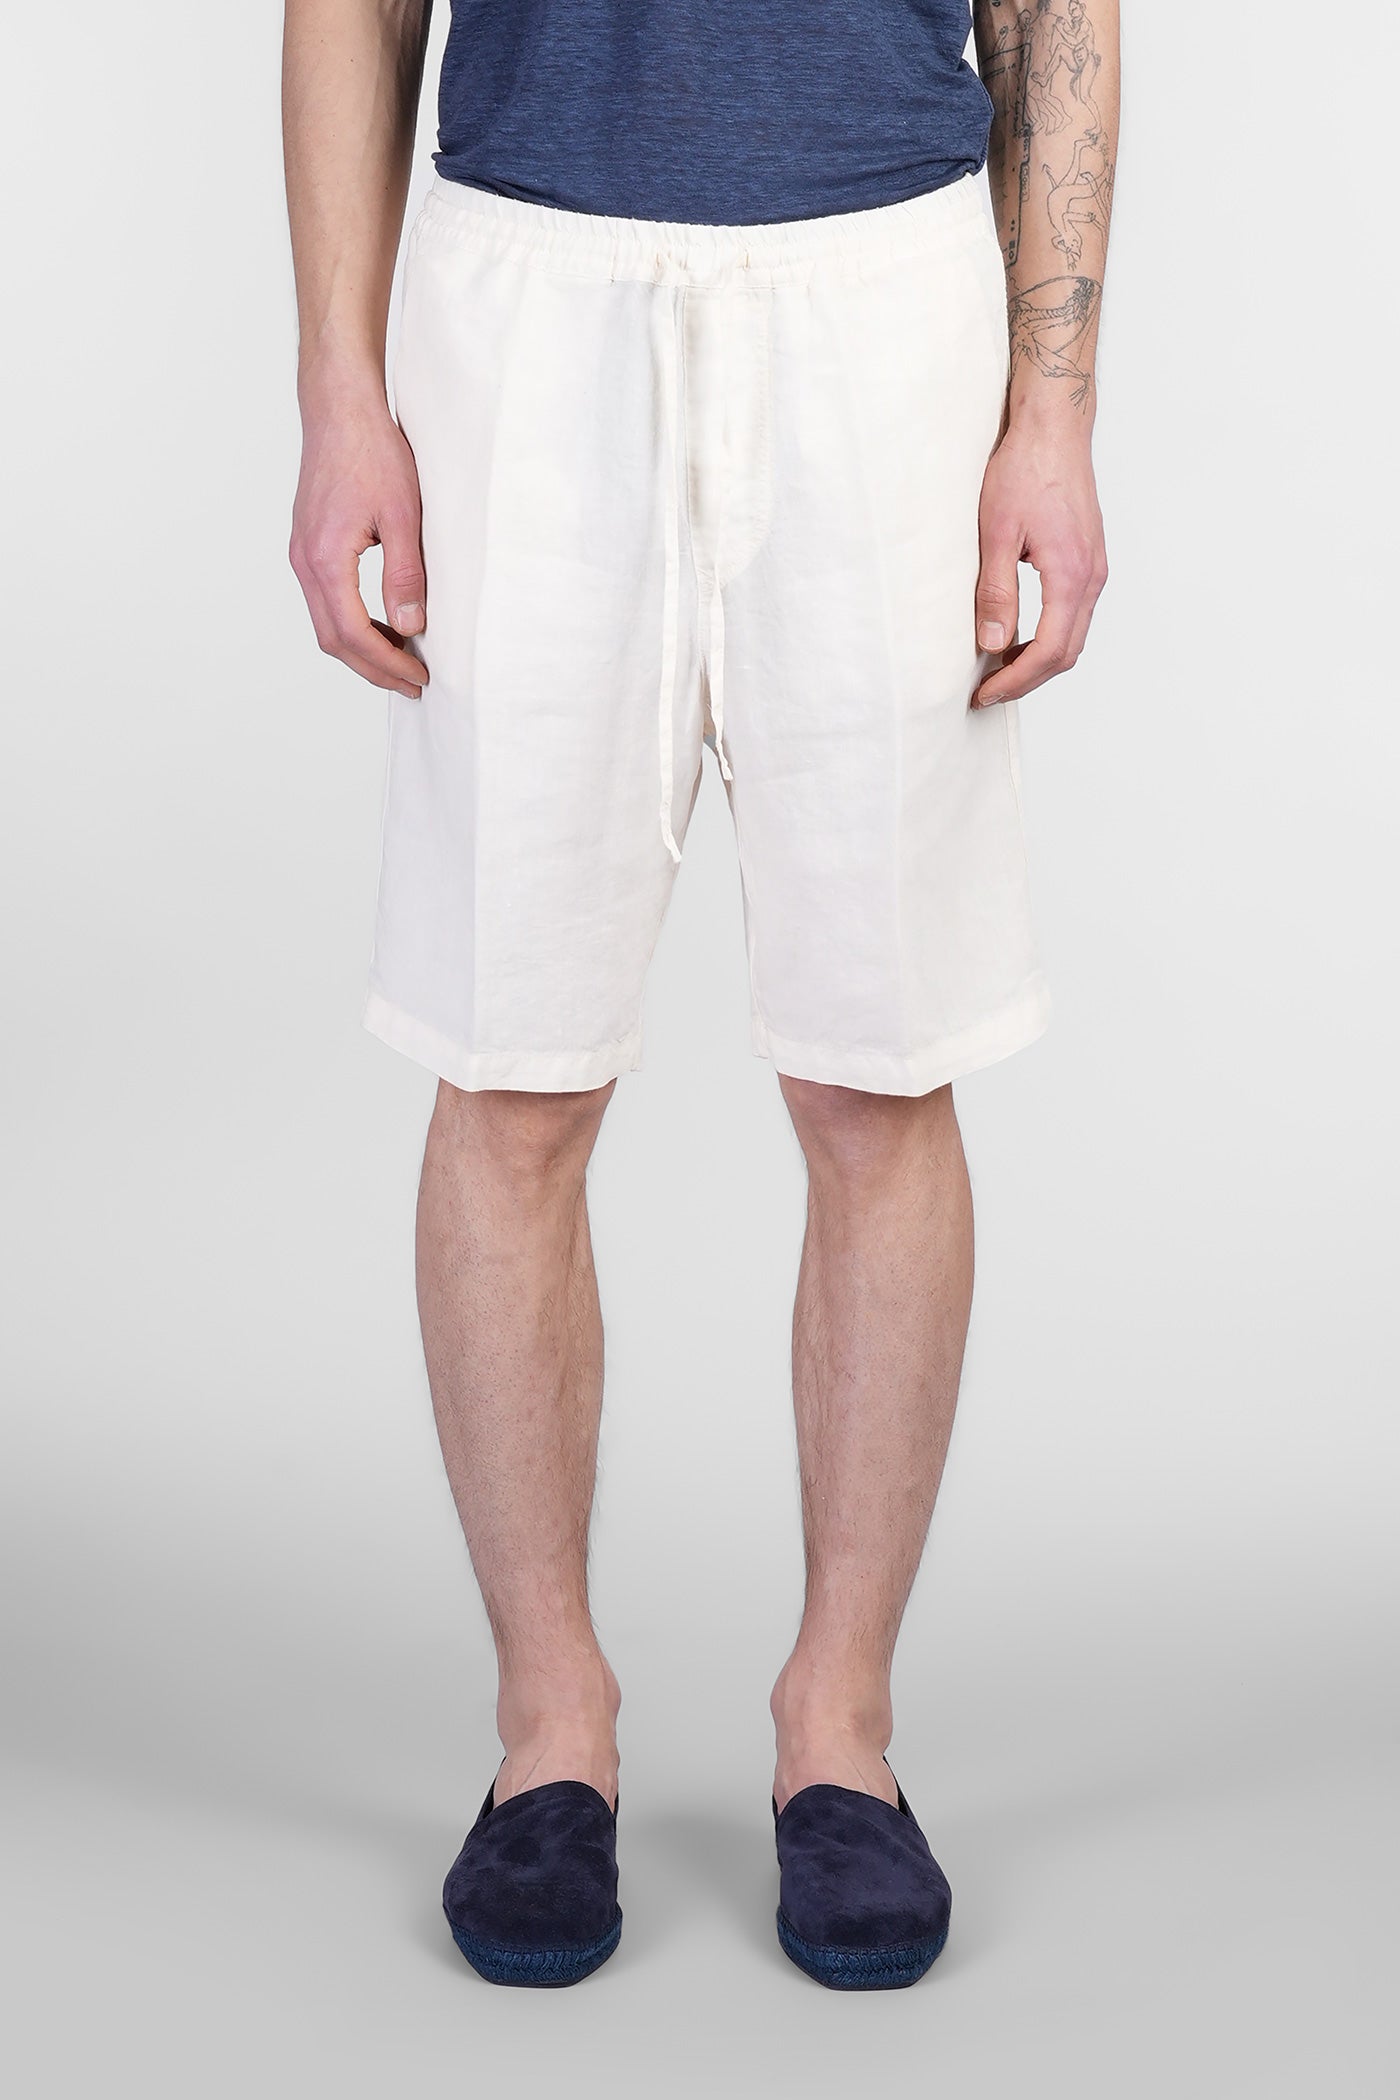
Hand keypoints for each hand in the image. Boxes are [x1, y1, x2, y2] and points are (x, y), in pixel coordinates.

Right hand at [289, 387, 427, 699]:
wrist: (340, 409)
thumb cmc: (372, 451)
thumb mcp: (403, 515)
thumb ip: (405, 575)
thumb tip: (411, 628)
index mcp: (325, 559)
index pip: (354, 635)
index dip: (387, 664)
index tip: (418, 678)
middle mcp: (305, 562)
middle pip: (333, 640)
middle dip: (373, 669)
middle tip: (412, 683)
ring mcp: (302, 554)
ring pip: (326, 624)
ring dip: (362, 649)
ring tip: (402, 659)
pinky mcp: (308, 545)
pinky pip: (325, 600)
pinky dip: (352, 623)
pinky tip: (383, 623)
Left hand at [972, 415, 1106, 707]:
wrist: (1053, 428)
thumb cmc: (1024, 470)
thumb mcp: (996, 533)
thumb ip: (995, 592)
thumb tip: (993, 644)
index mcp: (1071, 575)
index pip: (1050, 651)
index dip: (1017, 680)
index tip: (986, 693)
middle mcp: (1091, 576)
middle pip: (1066, 653)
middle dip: (1028, 679)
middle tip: (989, 691)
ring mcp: (1094, 568)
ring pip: (1072, 635)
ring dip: (1039, 660)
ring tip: (999, 669)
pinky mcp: (1088, 559)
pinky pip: (1073, 613)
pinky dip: (1049, 635)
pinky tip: (1019, 635)